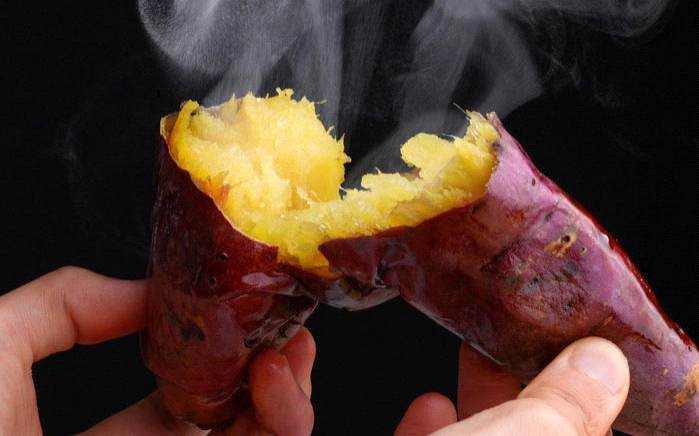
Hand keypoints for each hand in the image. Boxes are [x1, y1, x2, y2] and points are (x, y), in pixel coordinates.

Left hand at [0, 267, 314, 435]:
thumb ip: (64, 302)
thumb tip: (146, 292)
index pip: (190, 398)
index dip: (230, 357)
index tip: (255, 316)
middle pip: (236, 421)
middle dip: (274, 374)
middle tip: (290, 334)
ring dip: (289, 400)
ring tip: (289, 355)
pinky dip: (280, 430)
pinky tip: (278, 395)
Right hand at [395, 338, 629, 435]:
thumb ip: (565, 401)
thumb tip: (602, 359)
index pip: (589, 424)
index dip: (583, 378)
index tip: (565, 332)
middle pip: (532, 427)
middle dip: (518, 374)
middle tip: (508, 326)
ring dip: (477, 397)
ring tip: (470, 352)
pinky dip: (432, 427)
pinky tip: (426, 406)